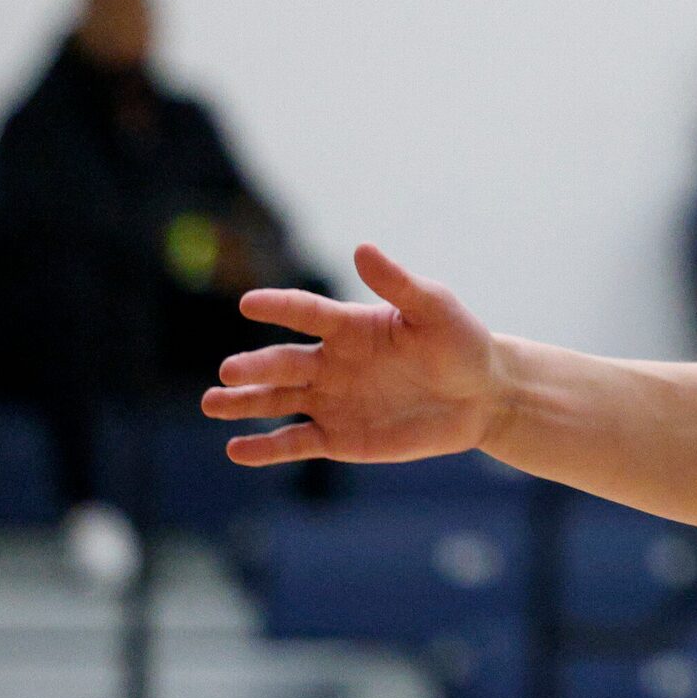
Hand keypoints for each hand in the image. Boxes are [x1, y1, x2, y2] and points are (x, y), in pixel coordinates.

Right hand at [203, 245, 509, 465]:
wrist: (483, 396)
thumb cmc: (461, 343)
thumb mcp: (436, 310)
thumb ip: (399, 285)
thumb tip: (362, 248)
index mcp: (351, 327)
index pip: (307, 312)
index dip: (280, 306)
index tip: (249, 303)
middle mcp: (332, 363)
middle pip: (285, 362)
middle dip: (255, 367)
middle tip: (229, 371)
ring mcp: (332, 401)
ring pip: (278, 401)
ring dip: (245, 403)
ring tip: (213, 403)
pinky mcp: (340, 437)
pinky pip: (296, 442)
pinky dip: (266, 448)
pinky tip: (237, 449)